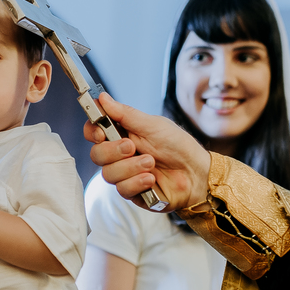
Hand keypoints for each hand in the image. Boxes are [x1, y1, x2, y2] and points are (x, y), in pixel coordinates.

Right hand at [84, 93, 210, 211]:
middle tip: (131, 146)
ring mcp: (124, 174)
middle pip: (96, 155)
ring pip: (108, 174)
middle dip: (113, 151)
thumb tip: (103, 98)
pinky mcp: (132, 192)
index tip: (101, 132)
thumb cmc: (178, 146)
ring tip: (151, 163)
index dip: (92, 132)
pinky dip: (137, 182)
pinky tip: (152, 179)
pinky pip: (122, 189)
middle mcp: (119, 155)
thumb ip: (125, 114)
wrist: (196, 173)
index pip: (94, 132)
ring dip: (130, 167)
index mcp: (122, 134)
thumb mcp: (152, 125)